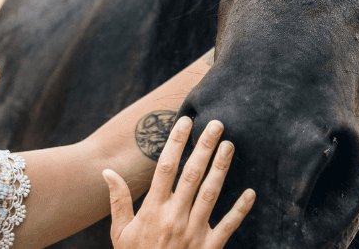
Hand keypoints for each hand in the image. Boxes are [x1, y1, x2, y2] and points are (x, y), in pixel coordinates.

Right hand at [103, 117, 254, 248]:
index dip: (176, 143)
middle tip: (216, 124)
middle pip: (192, 175)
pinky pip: (228, 226)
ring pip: (211, 194)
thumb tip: (107, 172)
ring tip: (230, 146)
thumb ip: (118, 201)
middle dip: (204, 147)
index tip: (184, 122)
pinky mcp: (210, 248)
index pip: (166, 168)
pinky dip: (240, 209)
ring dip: (221, 168)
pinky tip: (251, 192)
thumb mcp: (120, 233)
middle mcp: (175, 217)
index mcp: (153, 210)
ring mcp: (195, 232)